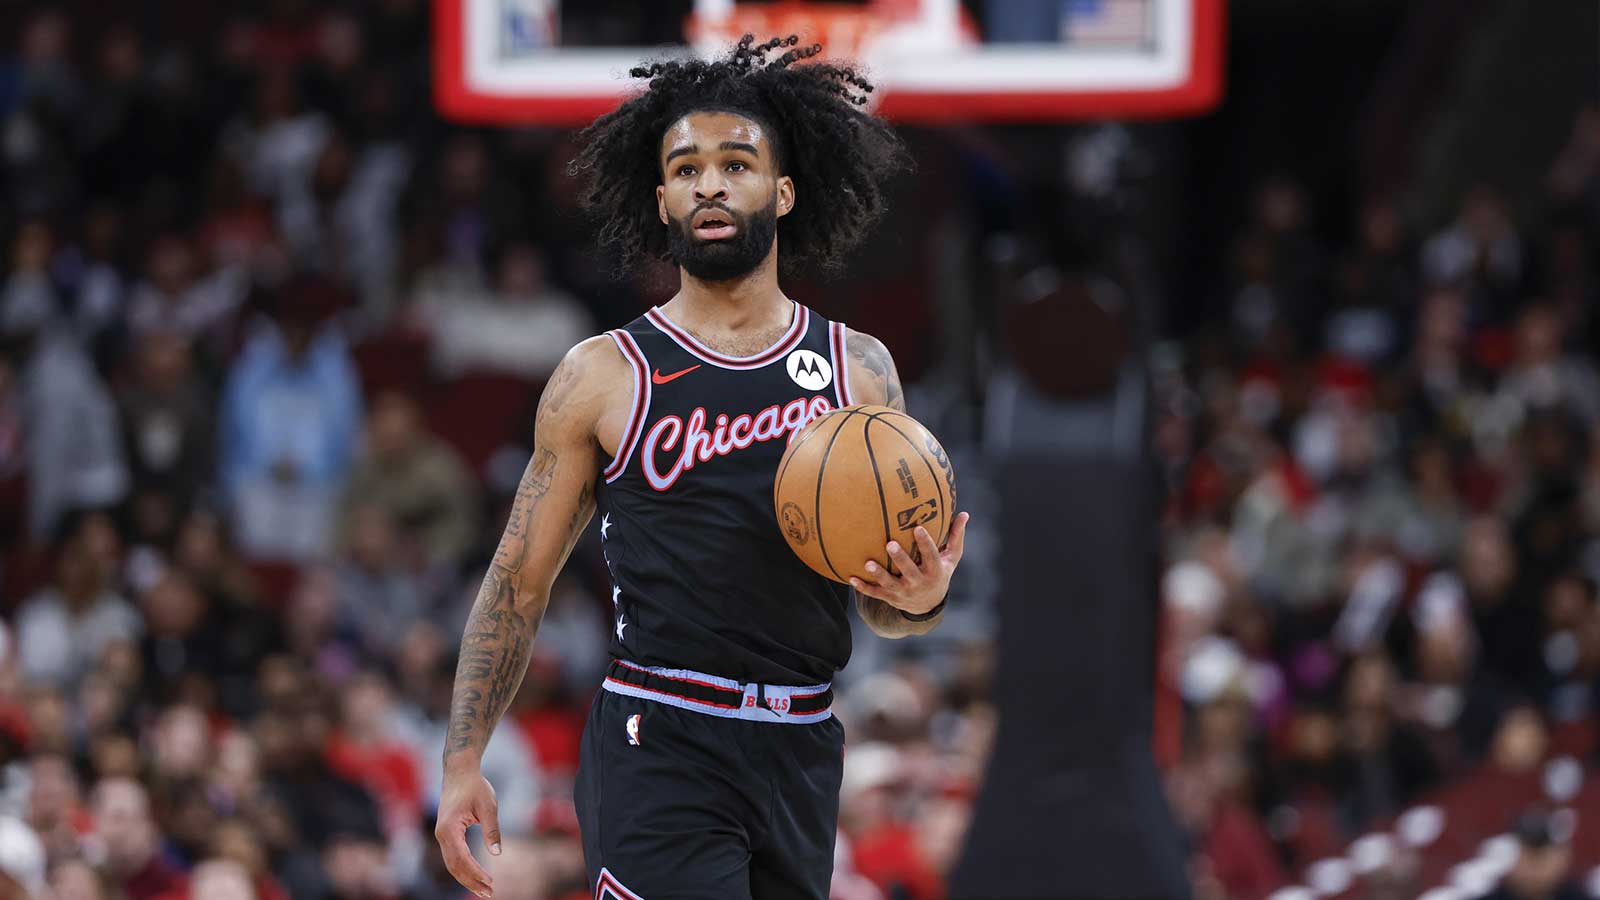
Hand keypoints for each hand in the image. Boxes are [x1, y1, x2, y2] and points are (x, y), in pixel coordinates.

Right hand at [434, 767, 500, 897]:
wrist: (459, 771)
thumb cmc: (475, 786)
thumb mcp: (488, 806)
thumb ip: (492, 830)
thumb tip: (497, 854)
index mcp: (449, 829)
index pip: (461, 859)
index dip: (475, 873)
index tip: (490, 882)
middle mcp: (441, 834)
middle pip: (453, 866)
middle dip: (470, 881)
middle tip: (488, 893)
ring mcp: (441, 834)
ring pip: (451, 863)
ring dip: (467, 878)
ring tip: (484, 889)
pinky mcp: (446, 833)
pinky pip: (453, 856)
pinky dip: (464, 868)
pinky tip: (476, 875)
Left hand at [850, 512, 968, 615]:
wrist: (928, 604)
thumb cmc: (940, 572)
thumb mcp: (951, 558)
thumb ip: (956, 536)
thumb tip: (965, 514)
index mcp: (935, 571)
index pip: (931, 556)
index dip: (925, 543)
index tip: (918, 527)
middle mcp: (919, 582)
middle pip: (909, 571)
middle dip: (900, 558)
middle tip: (890, 544)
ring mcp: (904, 592)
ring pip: (890, 584)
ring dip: (879, 575)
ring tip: (868, 563)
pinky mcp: (891, 597)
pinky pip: (876, 594)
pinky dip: (864, 588)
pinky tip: (852, 578)